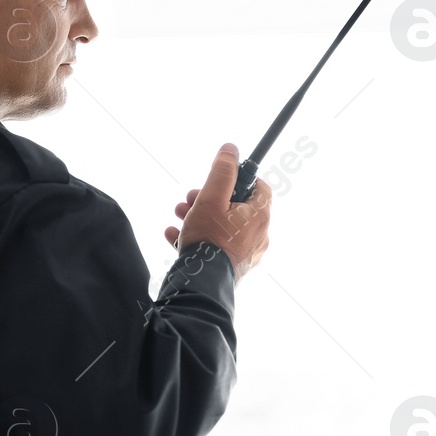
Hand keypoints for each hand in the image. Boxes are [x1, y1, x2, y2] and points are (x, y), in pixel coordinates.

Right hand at [164, 143, 271, 279]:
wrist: (202, 284)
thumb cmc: (209, 240)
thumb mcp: (211, 198)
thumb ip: (221, 172)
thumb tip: (230, 150)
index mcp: (259, 215)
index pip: (259, 187)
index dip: (239, 178)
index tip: (219, 178)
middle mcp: (258, 235)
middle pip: (237, 206)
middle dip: (209, 198)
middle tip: (190, 198)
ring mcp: (246, 253)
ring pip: (224, 226)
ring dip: (199, 216)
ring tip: (179, 215)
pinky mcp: (232, 267)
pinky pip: (217, 246)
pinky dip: (199, 237)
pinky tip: (175, 235)